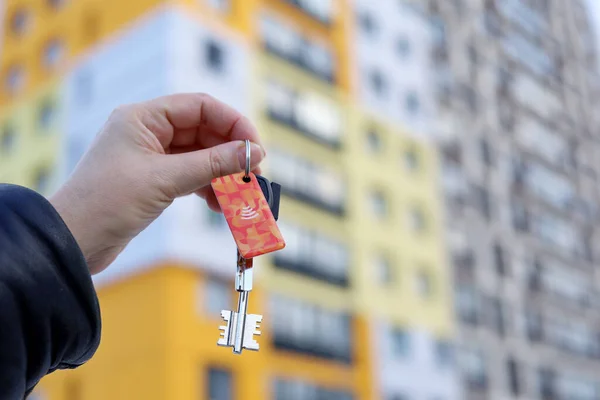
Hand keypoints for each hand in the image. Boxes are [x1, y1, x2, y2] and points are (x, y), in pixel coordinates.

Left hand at [50, 93, 264, 274]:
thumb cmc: (107, 203)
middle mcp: (148, 132)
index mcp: (143, 118)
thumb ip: (211, 164)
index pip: (200, 106)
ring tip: (241, 193)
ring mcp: (151, 157)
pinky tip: (221, 204)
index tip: (255, 147)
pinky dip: (208, 188)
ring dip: (222, 173)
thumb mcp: (165, 179)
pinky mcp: (153, 181)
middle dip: (231, 152)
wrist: (72, 242)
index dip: (233, 123)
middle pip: (203, 131)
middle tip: (254, 174)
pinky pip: (191, 176)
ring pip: (200, 156)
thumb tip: (251, 152)